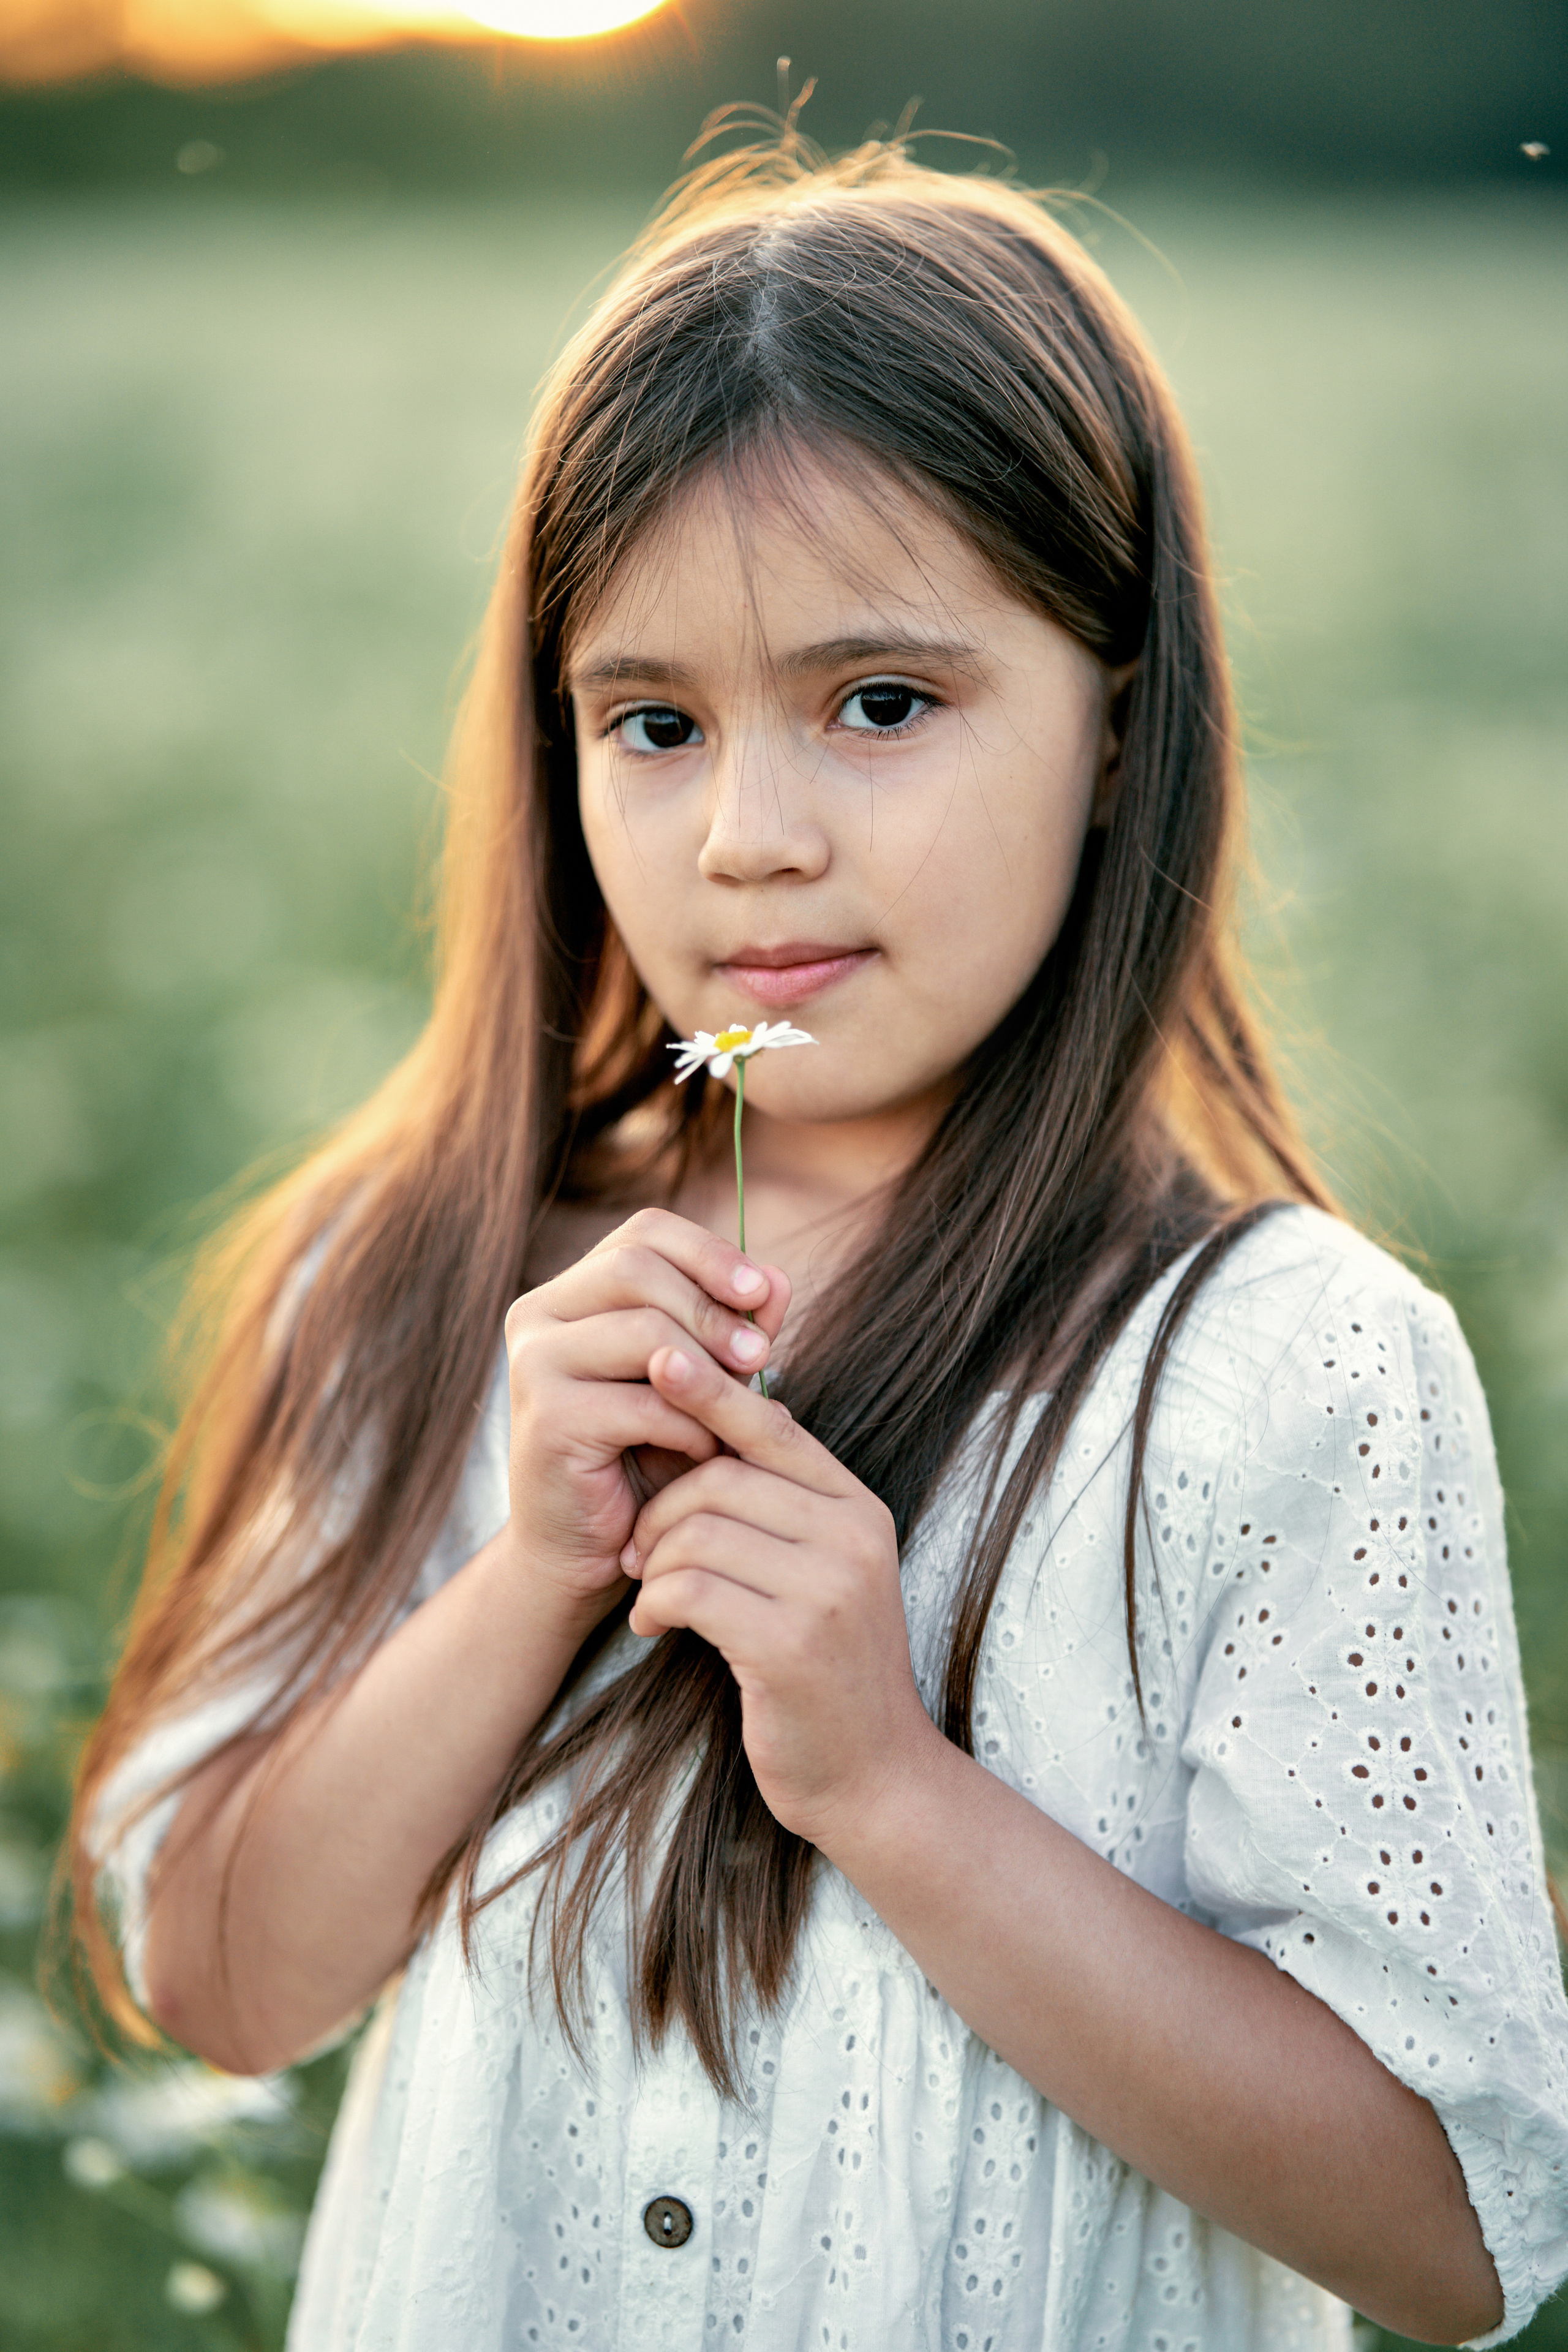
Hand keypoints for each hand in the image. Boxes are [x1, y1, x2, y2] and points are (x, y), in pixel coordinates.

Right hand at [502, 1211, 790, 1638]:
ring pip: (642, 1329)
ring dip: (707, 1371)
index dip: (709, 1252)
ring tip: (736, 1412)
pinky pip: (643, 1401)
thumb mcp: (701, 1381)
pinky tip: (703, 1451)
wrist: (592, 1549)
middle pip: (638, 1267)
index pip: (644, 1232)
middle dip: (712, 1309)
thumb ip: (734, 1329)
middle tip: (761, 1356)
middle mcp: (538, 1315)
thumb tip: (777, 1280)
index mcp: (571, 1291)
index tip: (761, 1291)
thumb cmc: (649, 1457)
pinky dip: (689, 1425)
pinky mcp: (547, 1419)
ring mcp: (533, 1364)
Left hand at [622, 1344, 934, 1848]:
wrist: (873, 1776)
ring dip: (653, 1563)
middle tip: (638, 1553)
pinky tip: (654, 1628)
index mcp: (858, 1509)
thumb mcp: (819, 1573)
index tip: (658, 1357)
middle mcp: (852, 1538)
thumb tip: (711, 1428)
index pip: (773, 1426)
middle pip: (721, 1478)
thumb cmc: (826, 1669)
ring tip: (649, 1594)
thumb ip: (779, 1507)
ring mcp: (827, 1590)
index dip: (711, 1389)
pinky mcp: (791, 1645)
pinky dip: (655, 1604)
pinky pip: (690, 1588)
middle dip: (662, 1511)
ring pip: (698, 1531)